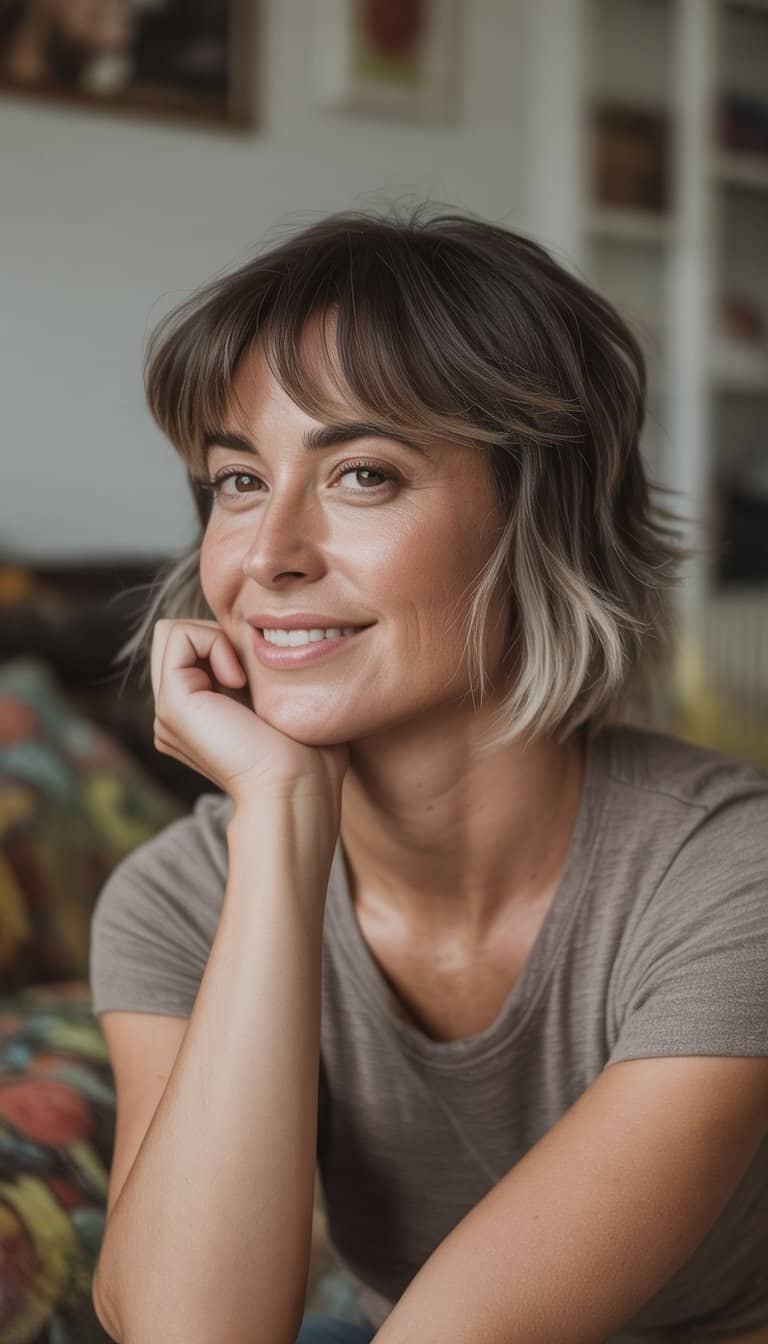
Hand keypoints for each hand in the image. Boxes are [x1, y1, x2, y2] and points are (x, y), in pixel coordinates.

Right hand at [150, 619, 350, 813]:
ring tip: (244, 679)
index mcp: (200, 714)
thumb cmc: (309, 756)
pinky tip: (239, 681)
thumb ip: (262, 673)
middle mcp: (178, 714)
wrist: (294, 790)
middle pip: (178, 636)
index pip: (194, 644)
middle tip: (251, 673)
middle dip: (217, 635)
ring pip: (173, 632)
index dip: (228, 641)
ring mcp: (169, 711)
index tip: (262, 677)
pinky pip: (177, 636)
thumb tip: (262, 639)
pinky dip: (213, 642)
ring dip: (215, 637)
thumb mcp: (283, 702)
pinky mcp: (172, 704)